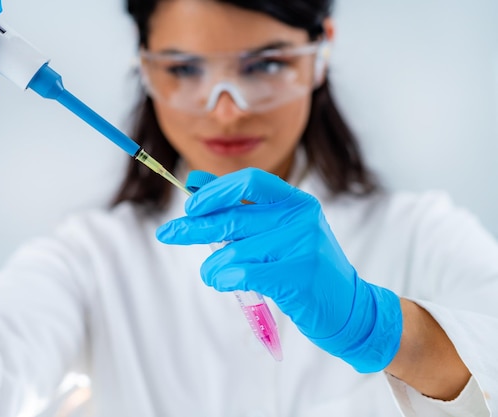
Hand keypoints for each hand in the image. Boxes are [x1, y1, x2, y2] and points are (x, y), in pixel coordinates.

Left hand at [157, 168, 402, 372]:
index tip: (189, 205)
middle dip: (193, 227)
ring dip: (211, 266)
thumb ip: (238, 206)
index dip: (215, 191)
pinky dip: (225, 279)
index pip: (249, 181)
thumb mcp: (277, 230)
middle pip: (234, 216)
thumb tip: (194, 181)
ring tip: (211, 274)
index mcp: (296, 200)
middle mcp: (301, 216)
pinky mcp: (299, 276)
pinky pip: (245, 273)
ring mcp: (303, 245)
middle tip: (168, 233)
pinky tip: (222, 282)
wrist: (347, 307)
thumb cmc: (302, 266)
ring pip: (234, 250)